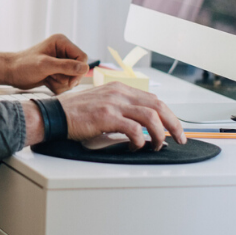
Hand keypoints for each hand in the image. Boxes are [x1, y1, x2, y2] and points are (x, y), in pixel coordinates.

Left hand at [8, 34, 88, 93]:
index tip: (70, 82)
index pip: (82, 57)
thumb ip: (66, 66)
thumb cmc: (24, 65)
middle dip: (67, 78)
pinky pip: (66, 83)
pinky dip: (58, 86)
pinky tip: (47, 82)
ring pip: (73, 78)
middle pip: (79, 69)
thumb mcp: (45, 65)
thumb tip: (85, 68)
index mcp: (61, 42)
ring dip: (61, 83)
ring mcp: (60, 62)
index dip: (78, 70)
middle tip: (53, 78)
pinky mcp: (57, 71)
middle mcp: (63, 51)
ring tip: (48, 79)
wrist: (10, 72)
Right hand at [58, 82, 185, 149]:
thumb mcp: (102, 102)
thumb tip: (141, 125)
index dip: (169, 114)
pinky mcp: (106, 116)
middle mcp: (119, 92)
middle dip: (174, 124)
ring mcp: (113, 103)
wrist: (55, 114)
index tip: (175, 127)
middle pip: (158, 105)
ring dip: (159, 134)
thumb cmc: (75, 112)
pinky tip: (137, 147)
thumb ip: (121, 108)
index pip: (154, 99)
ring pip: (150, 116)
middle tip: (180, 138)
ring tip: (158, 145)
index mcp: (120, 88)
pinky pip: (134, 129)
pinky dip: (140, 140)